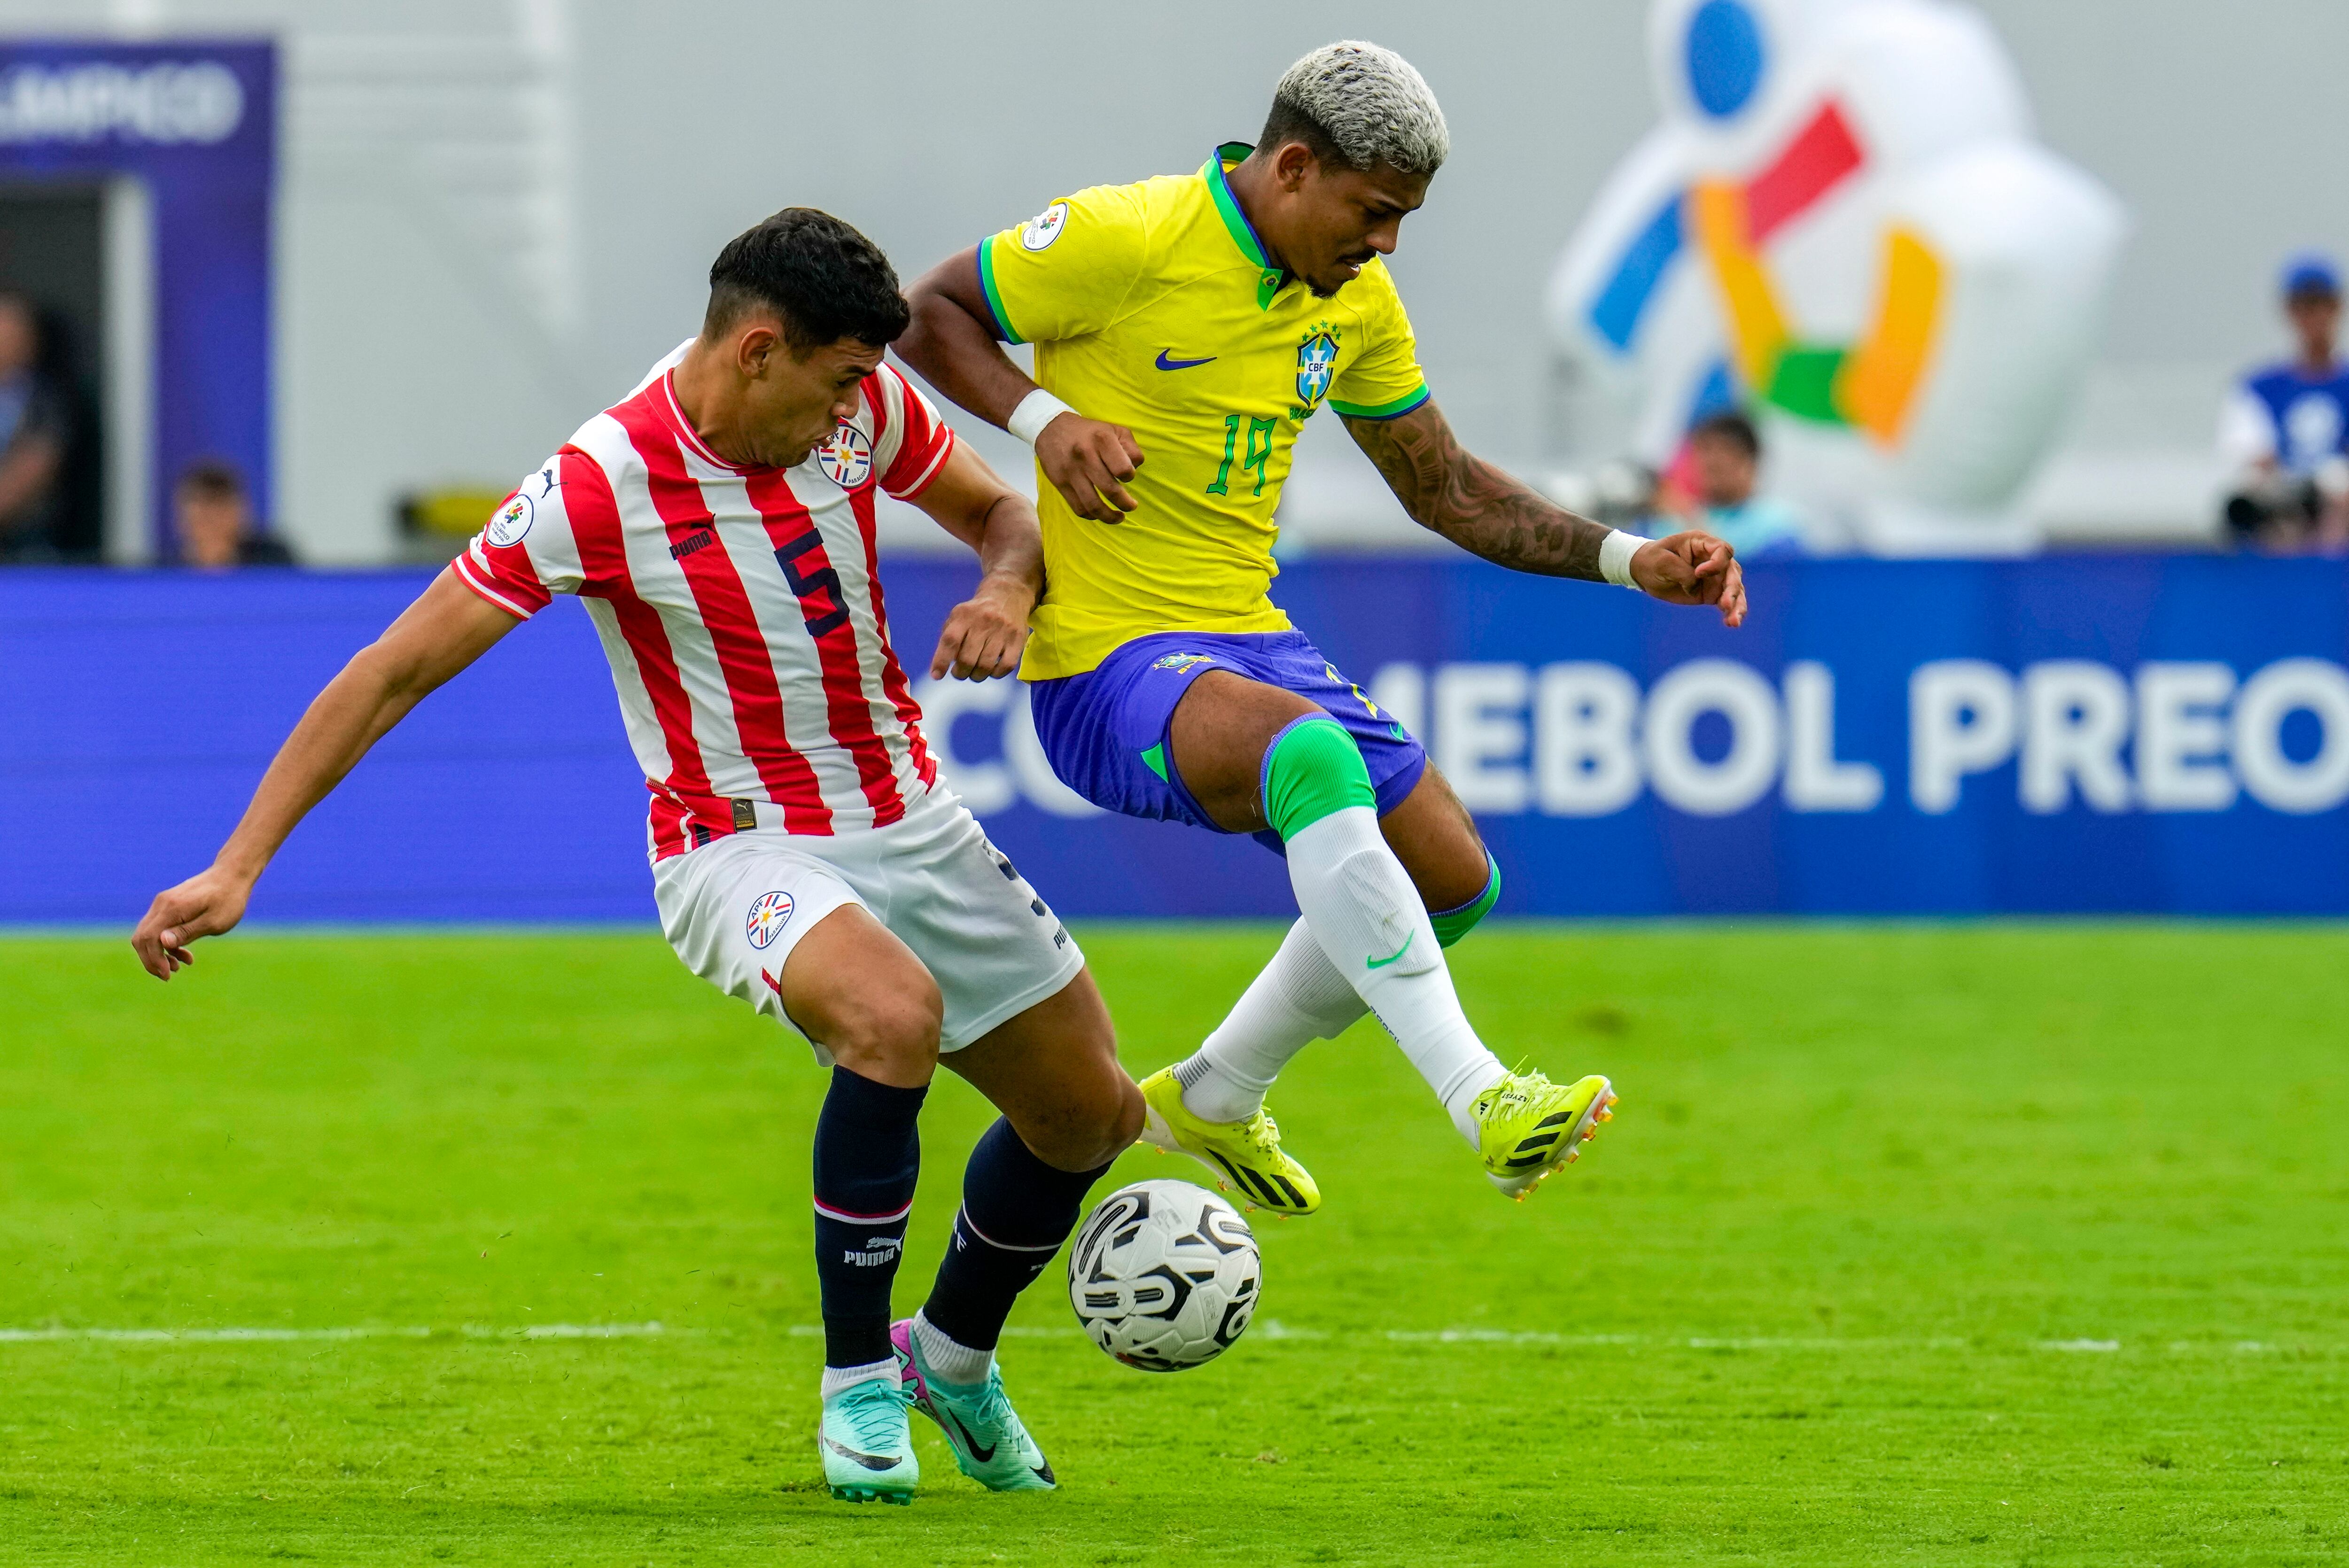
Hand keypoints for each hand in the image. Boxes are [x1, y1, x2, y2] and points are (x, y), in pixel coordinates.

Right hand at [130, 865, 254, 979]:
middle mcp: (162, 904)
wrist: (232, 875)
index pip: (148, 938)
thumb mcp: (214, 921)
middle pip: (142, 938)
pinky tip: (184, 954)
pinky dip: (166, 944)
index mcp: (171, 908)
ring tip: (180, 966)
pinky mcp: (169, 905)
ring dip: (159, 953)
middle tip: (169, 975)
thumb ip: (187, 932)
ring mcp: (163, 903)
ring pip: (148, 934)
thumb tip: (162, 943)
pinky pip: (159, 928)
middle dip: (152, 960)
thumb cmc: (228, 899)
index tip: (168, 975)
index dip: (153, 960)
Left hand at [929, 573, 1033, 679]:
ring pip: (986, 666)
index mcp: (964, 616)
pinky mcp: (1017, 640)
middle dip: (960, 673)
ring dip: (976, 676)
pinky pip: (1005, 667)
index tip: (937, 675)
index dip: (941, 661)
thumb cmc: (977, 612)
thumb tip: (944, 665)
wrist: (1008, 595)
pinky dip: (996, 674)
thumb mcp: (958, 616)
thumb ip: (949, 637)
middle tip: (960, 673)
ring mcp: (1002, 632)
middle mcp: (983, 622)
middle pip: (967, 659)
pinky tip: (992, 670)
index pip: (950, 641)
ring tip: (974, 673)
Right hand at [1035, 413, 1143, 521]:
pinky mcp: (1060, 483)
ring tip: (1119, 517)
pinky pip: (1078, 508)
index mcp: (1102, 440)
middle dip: (1125, 503)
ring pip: (1093, 505)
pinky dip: (1092, 516)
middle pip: (1110, 490)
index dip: (1130, 476)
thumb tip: (1135, 469)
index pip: (1123, 469)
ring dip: (1110, 517)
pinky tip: (1099, 514)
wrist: (1051, 428)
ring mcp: (1071, 471)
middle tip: (1131, 506)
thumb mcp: (1114, 430)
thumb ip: (1131, 448)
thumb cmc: (1090, 433)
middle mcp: (1085, 455)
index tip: (1128, 476)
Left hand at [1632, 533, 1747, 627]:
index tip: (1699, 573)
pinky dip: (1731, 612)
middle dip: (1732, 589)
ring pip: (1734, 589)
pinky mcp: (1711, 593)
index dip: (1717, 563)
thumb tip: (1697, 588)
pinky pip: (1726, 602)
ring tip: (1734, 621)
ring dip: (1737, 605)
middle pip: (1733, 571)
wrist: (1643, 573)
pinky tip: (1731, 623)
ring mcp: (1714, 577)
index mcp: (1702, 543)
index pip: (1722, 550)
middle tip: (1726, 604)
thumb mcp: (1662, 562)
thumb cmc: (1651, 560)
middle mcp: (1712, 559)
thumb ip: (1683, 573)